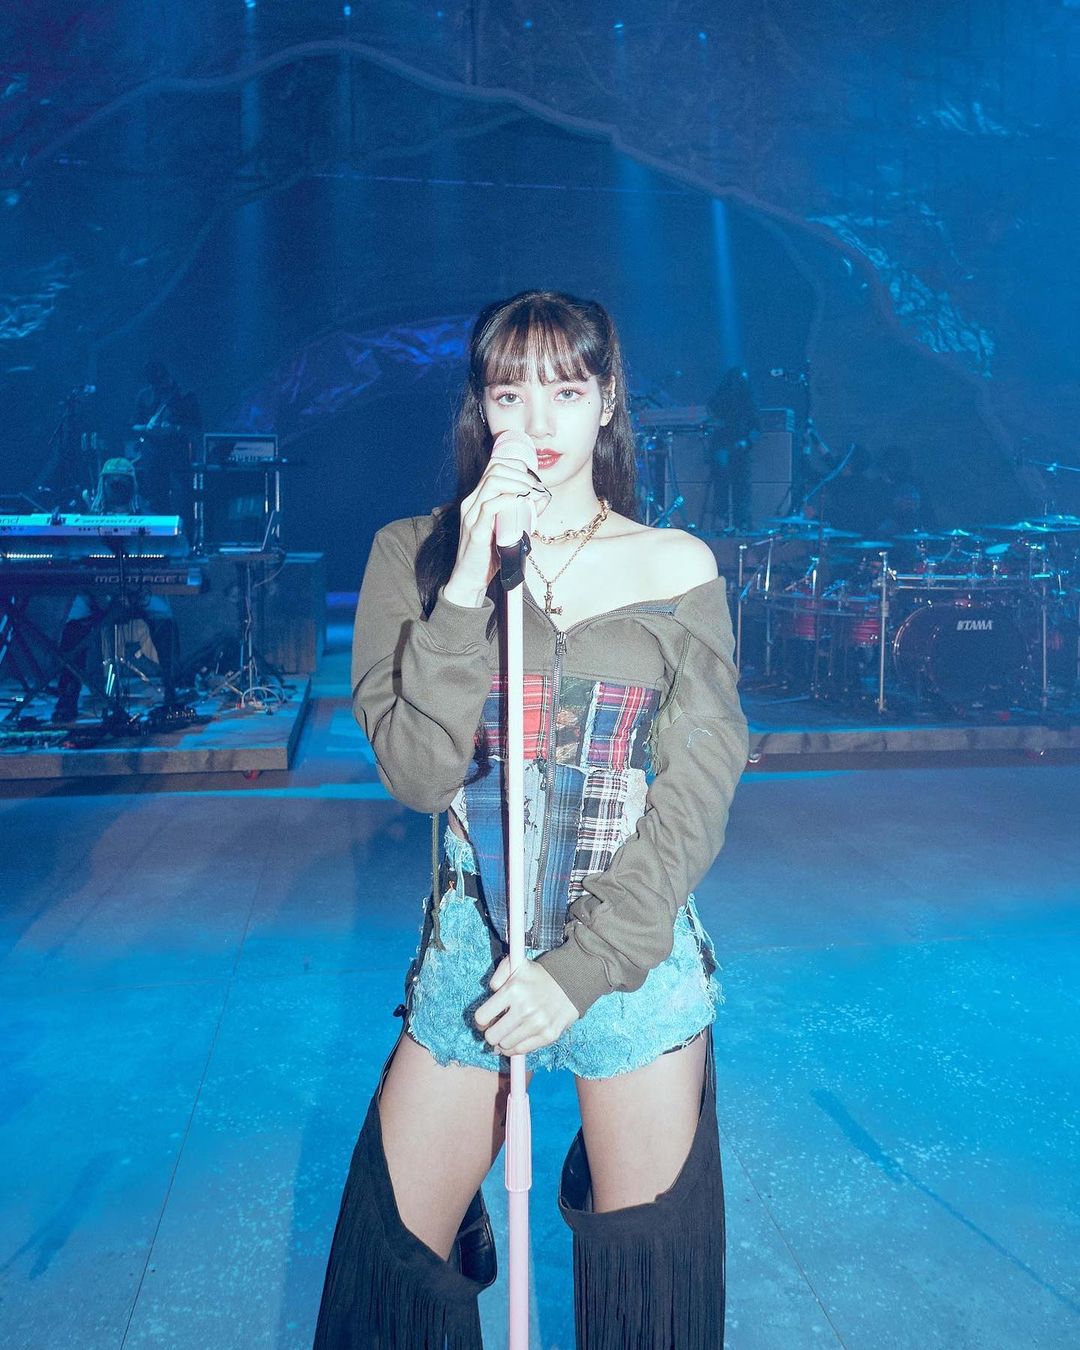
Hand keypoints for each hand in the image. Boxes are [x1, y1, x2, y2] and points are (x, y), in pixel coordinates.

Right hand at [445, 446, 548, 604]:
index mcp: (478, 499)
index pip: (495, 466)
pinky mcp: (475, 531)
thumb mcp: (508, 527)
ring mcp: (471, 516)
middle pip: (495, 469)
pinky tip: (521, 503)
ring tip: (532, 493)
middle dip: (521, 473)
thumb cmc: (489, 554)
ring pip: (492, 482)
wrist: (470, 579)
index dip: (517, 466)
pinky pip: (489, 507)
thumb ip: (522, 512)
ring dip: (518, 483)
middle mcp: (472, 502)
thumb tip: (542, 497)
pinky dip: (509, 500)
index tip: (534, 479)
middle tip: (537, 487)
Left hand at [474, 955, 578, 1054]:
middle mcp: (524, 1009)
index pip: (482, 1017)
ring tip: (508, 1033)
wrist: (572, 982)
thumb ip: (498, 974)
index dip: (481, 1022)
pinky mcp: (548, 1035)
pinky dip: (515, 1048)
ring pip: (505, 1046)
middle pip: (491, 1036)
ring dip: (503, 1041)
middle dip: (491, 1033)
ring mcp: (537, 1025)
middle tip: (496, 1029)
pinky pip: (521, 1051)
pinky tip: (516, 1039)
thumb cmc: (539, 975)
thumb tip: (490, 993)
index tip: (485, 1021)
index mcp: (513, 990)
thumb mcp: (517, 964)